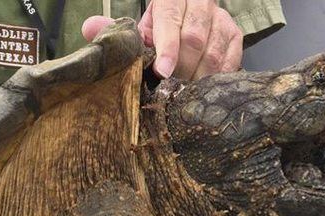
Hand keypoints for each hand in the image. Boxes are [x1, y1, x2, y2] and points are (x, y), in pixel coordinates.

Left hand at [82, 0, 242, 80]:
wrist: (185, 22)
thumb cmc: (157, 32)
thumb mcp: (138, 30)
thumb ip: (116, 30)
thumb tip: (89, 29)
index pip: (170, 20)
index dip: (167, 48)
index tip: (162, 71)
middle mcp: (200, 4)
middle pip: (195, 38)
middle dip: (181, 68)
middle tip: (170, 91)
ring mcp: (221, 21)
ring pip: (214, 52)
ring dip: (199, 78)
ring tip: (185, 97)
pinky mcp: (235, 37)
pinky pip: (231, 62)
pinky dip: (217, 80)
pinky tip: (204, 93)